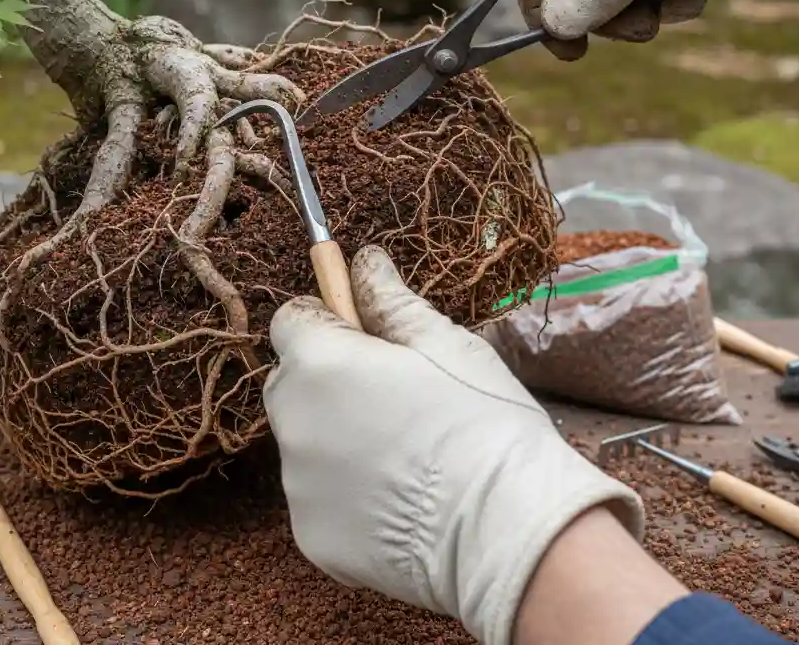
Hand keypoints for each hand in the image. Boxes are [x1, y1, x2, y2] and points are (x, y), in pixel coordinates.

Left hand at [264, 246, 643, 644]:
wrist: (507, 532)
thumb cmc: (481, 422)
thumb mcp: (443, 342)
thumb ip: (390, 298)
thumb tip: (365, 261)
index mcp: (317, 363)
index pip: (291, 320)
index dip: (330, 320)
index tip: (371, 337)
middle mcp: (292, 422)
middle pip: (291, 381)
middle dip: (328, 377)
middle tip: (393, 393)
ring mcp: (298, 486)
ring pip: (306, 441)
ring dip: (336, 436)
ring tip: (407, 452)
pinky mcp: (312, 538)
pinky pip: (319, 498)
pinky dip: (346, 493)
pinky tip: (400, 498)